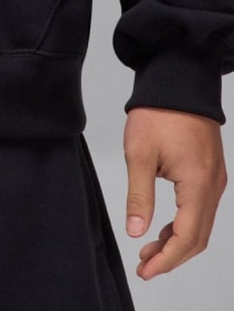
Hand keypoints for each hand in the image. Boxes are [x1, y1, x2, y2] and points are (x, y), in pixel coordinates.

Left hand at [123, 105, 226, 280]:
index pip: (186, 237)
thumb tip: (136, 231)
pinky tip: (163, 227)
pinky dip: (184, 224)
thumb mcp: (139, 154)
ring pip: (201, 225)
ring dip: (177, 241)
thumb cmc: (158, 112)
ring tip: (149, 249)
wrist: (178, 81)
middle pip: (198, 237)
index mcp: (197, 184)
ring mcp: (215, 178)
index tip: (145, 270)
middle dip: (171, 256)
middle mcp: (213, 185)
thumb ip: (139, 196)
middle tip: (145, 265)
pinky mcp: (210, 171)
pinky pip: (202, 209)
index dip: (166, 260)